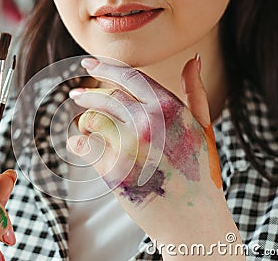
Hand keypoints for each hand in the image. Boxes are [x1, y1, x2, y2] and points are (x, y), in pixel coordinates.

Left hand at [68, 57, 242, 258]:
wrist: (193, 219)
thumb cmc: (197, 172)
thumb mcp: (202, 127)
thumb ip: (195, 92)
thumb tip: (194, 59)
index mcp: (170, 107)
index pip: (129, 75)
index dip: (105, 66)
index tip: (88, 62)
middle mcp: (148, 121)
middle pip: (104, 95)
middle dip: (86, 94)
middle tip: (75, 94)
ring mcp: (128, 144)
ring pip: (90, 118)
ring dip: (84, 122)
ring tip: (85, 128)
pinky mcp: (111, 168)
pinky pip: (82, 145)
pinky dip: (77, 144)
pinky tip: (78, 145)